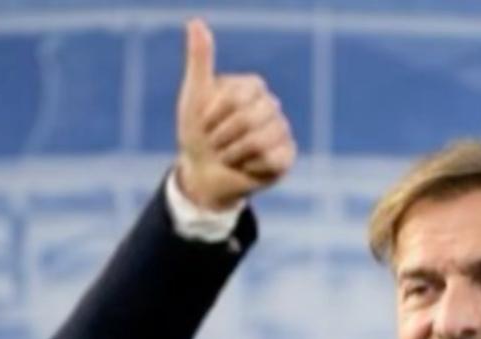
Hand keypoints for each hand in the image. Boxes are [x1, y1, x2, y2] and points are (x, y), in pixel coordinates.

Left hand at [174, 18, 295, 209]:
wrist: (202, 174)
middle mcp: (271, 106)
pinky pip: (271, 160)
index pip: (238, 96)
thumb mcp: (194, 96)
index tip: (204, 122)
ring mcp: (282, 131)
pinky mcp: (286, 157)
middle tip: (215, 143)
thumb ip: (199, 60)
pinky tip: (245, 166)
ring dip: (233, 153)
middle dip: (222, 137)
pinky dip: (249, 167)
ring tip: (227, 156)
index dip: (214, 114)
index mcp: (253, 87)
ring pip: (261, 140)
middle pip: (250, 119)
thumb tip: (194, 22)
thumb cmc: (198, 133)